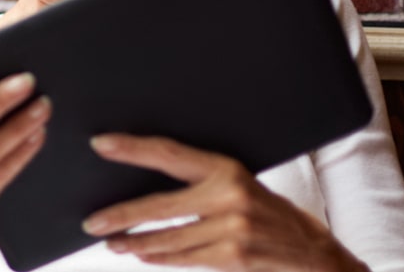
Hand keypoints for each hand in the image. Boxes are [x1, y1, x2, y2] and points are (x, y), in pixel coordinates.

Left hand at [83, 134, 369, 270]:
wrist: (312, 251)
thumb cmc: (267, 213)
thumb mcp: (238, 185)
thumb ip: (199, 183)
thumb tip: (144, 185)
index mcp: (227, 168)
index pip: (169, 154)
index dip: (133, 149)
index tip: (101, 144)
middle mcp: (229, 195)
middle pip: (160, 206)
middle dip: (121, 216)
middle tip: (91, 222)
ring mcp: (232, 228)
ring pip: (168, 238)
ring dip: (134, 243)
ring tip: (111, 242)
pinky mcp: (234, 256)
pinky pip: (184, 258)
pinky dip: (159, 258)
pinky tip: (140, 255)